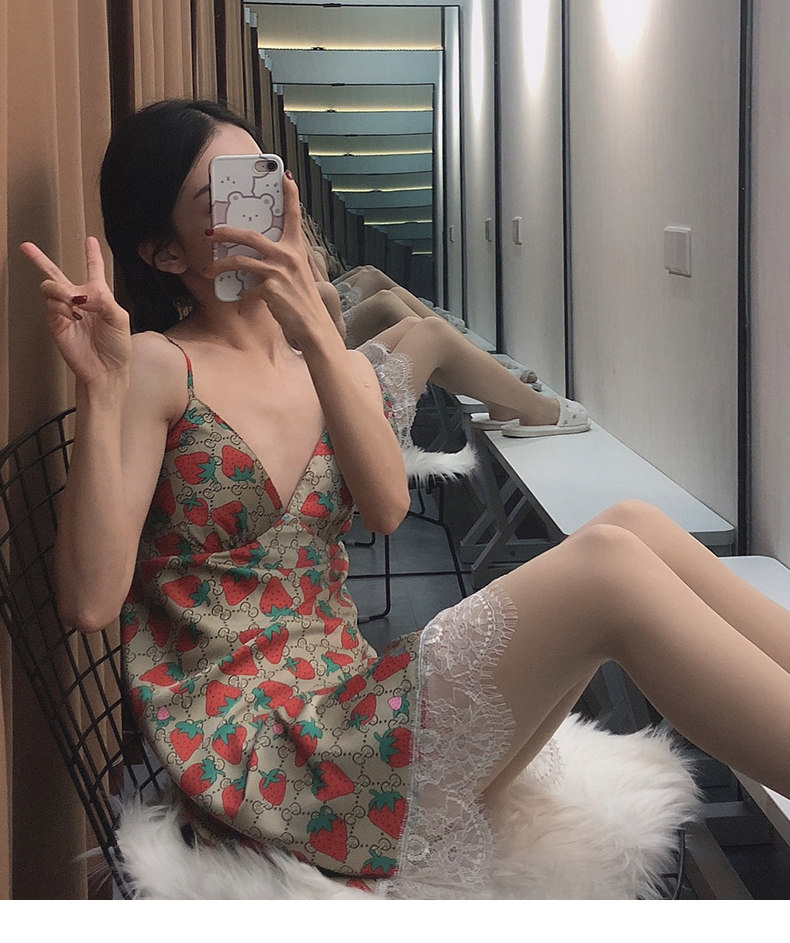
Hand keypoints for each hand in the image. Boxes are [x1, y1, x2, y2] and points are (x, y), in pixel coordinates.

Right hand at [20, 237, 131, 385]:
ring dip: (62, 290)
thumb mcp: (120, 318)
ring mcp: (65, 311)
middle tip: (26, 246)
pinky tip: (73, 315)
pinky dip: (62, 306)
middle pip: (56, 274)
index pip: (94, 270)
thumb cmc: (117, 346)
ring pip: (50, 286)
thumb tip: (80, 292)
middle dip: (40, 259)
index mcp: (99, 296)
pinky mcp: (56, 322)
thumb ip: (102, 299)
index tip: (91, 240)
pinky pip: (51, 304)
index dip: (92, 254)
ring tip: (75, 303)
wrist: (106, 370)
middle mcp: (80, 300)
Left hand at [204, 173, 335, 346]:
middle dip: (225, 232)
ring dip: (220, 266)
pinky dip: (241, 299)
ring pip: (240, 261)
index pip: (293, 215)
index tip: (284, 176)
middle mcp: (288, 255)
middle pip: (250, 235)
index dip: (290, 194)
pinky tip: (239, 304)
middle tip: (210, 232)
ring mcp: (279, 272)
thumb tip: (256, 256)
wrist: (314, 325)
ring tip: (208, 270)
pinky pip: (247, 291)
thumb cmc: (303, 300)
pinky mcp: (271, 289)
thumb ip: (281, 260)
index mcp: (296, 248)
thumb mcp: (297, 274)